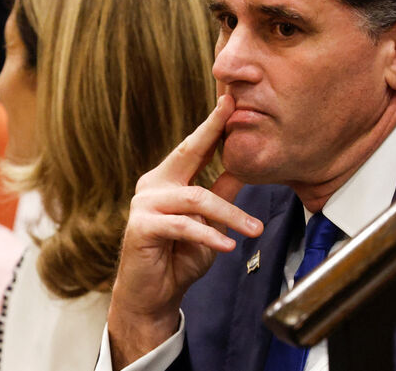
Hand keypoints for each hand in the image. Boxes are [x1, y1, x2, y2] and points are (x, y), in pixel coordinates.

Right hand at [107, 95, 263, 366]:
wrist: (153, 297)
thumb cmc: (179, 257)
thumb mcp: (209, 222)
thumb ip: (222, 193)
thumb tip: (246, 166)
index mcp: (168, 179)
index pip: (194, 147)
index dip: (212, 123)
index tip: (230, 98)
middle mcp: (153, 185)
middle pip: (189, 153)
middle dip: (212, 130)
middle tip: (235, 111)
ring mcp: (144, 205)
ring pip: (196, 198)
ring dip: (230, 214)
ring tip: (254, 229)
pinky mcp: (141, 228)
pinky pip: (184, 226)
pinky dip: (209, 235)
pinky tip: (227, 245)